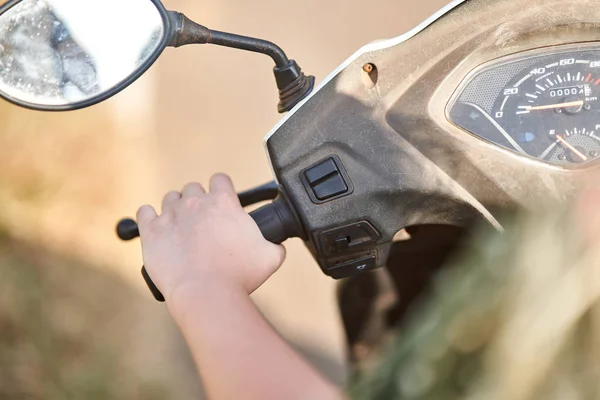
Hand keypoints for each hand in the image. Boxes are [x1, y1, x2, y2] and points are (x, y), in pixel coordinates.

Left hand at [136, 174, 285, 303]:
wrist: (207, 294)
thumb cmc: (240, 276)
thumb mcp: (271, 257)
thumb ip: (274, 244)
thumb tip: (276, 245)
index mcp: (223, 202)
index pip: (220, 179)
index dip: (222, 191)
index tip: (222, 204)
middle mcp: (195, 202)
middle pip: (193, 188)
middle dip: (198, 202)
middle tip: (203, 223)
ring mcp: (170, 215)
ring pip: (170, 198)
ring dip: (176, 209)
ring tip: (181, 228)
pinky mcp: (151, 231)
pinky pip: (144, 212)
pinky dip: (149, 218)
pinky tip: (157, 229)